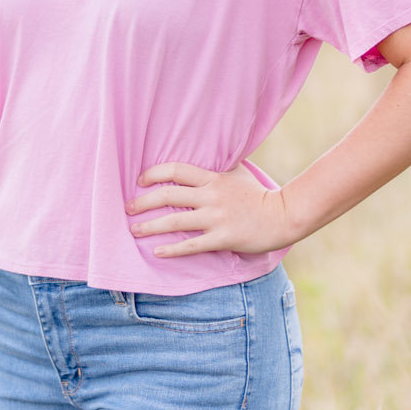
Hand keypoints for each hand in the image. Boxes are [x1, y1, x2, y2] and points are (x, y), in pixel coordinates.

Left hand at [127, 160, 292, 258]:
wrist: (283, 215)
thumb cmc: (258, 194)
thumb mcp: (238, 173)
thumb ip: (217, 167)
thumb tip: (200, 157)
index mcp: (213, 178)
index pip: (176, 170)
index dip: (154, 174)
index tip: (139, 181)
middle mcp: (212, 196)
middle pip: (168, 195)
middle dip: (143, 202)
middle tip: (127, 208)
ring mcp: (217, 218)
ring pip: (175, 222)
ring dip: (150, 226)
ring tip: (133, 230)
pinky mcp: (223, 238)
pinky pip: (192, 245)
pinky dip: (172, 250)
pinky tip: (157, 252)